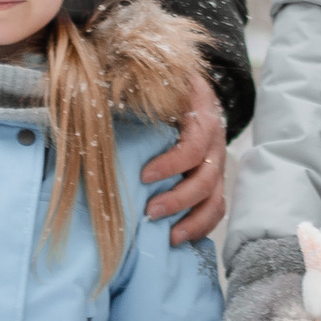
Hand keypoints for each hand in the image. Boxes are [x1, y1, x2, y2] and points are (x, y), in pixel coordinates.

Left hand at [140, 70, 227, 244]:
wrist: (193, 88)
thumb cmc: (168, 88)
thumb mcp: (158, 82)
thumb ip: (137, 91)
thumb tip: (103, 99)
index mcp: (203, 118)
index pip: (196, 146)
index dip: (173, 164)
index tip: (144, 176)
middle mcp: (216, 145)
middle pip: (208, 179)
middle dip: (179, 199)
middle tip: (149, 212)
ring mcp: (217, 165)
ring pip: (216, 200)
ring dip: (193, 222)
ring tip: (170, 237)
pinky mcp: (214, 182)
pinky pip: (215, 209)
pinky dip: (201, 227)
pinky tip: (179, 238)